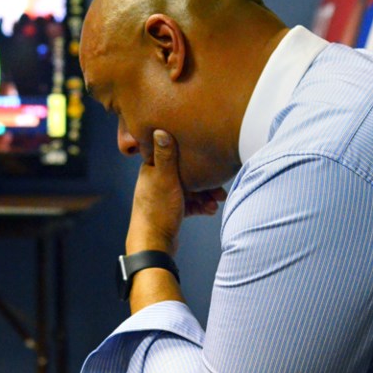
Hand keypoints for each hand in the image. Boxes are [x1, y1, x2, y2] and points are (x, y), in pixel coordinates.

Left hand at [127, 130, 225, 254]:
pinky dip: (201, 205)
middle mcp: (157, 180)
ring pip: (191, 188)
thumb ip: (165, 155)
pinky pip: (190, 203)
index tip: (208, 160)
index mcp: (152, 169)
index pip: (175, 154)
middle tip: (219, 190)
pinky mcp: (171, 209)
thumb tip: (158, 127)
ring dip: (205, 195)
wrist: (153, 244)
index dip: (192, 156)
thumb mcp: (165, 179)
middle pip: (187, 173)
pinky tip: (210, 210)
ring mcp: (164, 195)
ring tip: (217, 202)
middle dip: (204, 180)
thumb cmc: (158, 211)